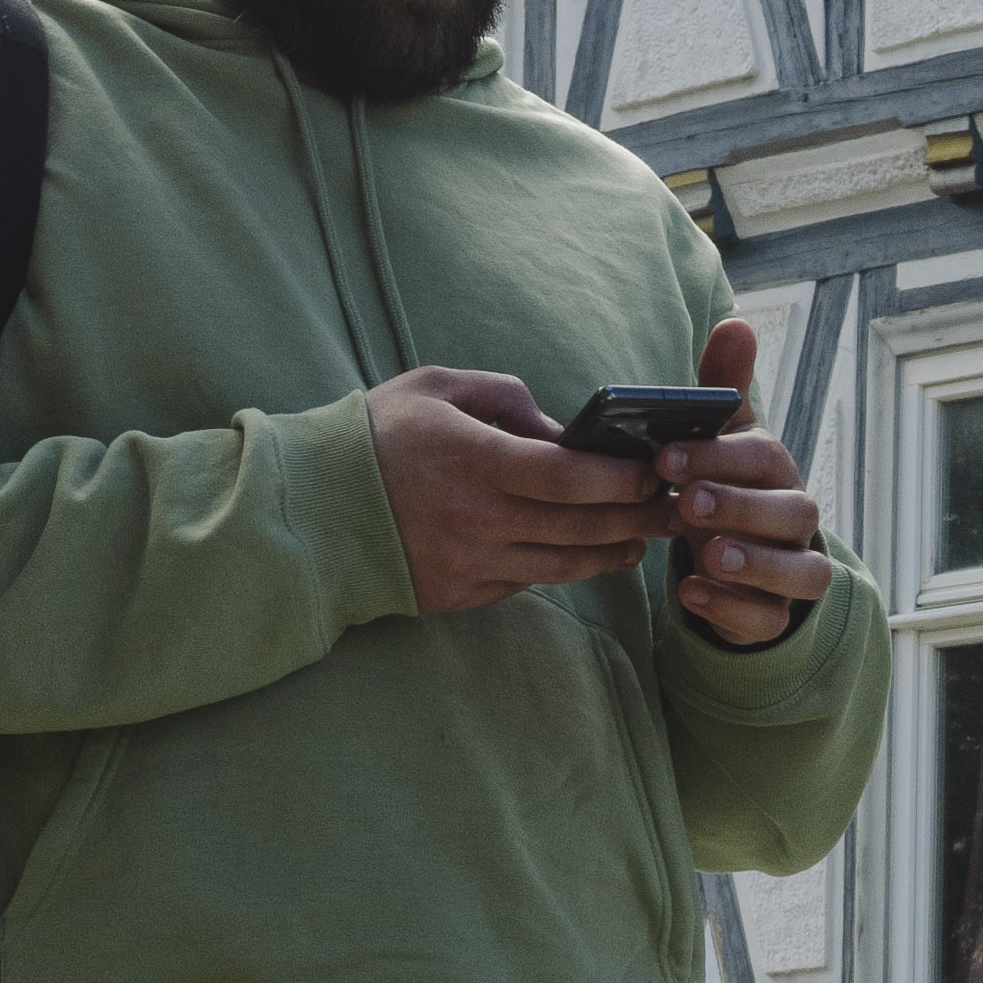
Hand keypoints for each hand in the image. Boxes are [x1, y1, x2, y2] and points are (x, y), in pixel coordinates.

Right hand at [362, 367, 669, 614]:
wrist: (309, 508)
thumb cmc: (376, 435)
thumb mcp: (436, 389)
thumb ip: (505, 400)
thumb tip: (564, 431)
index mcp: (473, 461)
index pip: (567, 477)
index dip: (619, 479)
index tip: (653, 472)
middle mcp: (476, 519)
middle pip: (578, 527)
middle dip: (635, 518)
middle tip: (673, 509)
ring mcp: (469, 564)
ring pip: (562, 566)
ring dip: (610, 553)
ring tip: (641, 540)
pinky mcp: (459, 594)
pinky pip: (526, 582)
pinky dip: (562, 568)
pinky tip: (587, 554)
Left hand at [668, 316, 833, 650]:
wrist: (738, 559)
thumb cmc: (725, 486)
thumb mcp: (720, 439)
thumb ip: (723, 390)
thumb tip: (737, 322)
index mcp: (775, 471)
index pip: (762, 456)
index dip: (717, 456)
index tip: (664, 458)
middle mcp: (795, 519)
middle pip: (790, 512)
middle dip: (740, 506)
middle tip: (687, 503)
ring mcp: (793, 570)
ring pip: (798, 571)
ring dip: (754, 563)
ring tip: (707, 555)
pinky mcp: (776, 616)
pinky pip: (768, 619)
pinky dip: (732, 609)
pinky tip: (691, 594)